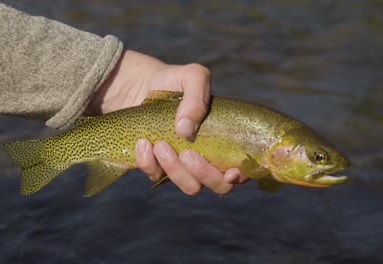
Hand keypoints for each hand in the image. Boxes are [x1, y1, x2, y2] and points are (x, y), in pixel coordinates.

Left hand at [87, 50, 248, 194]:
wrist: (140, 84)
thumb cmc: (175, 81)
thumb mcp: (192, 76)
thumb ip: (197, 96)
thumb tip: (186, 130)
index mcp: (225, 139)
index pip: (242, 168)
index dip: (240, 175)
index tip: (229, 172)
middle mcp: (209, 157)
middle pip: (219, 185)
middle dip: (204, 173)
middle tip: (186, 152)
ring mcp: (184, 166)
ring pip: (190, 186)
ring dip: (176, 169)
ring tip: (160, 144)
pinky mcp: (159, 167)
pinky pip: (157, 176)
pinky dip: (149, 163)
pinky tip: (143, 143)